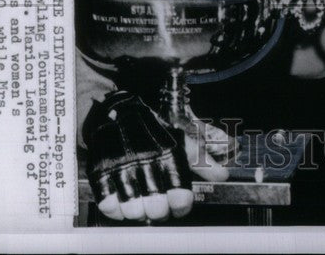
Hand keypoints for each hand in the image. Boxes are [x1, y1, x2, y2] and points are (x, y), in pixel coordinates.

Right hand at [82, 91, 233, 222]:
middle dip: (160, 213)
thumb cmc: (155, 129)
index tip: (179, 207)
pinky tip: (123, 203)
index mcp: (169, 153)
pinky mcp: (101, 170)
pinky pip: (109, 205)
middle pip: (157, 209)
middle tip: (159, 206)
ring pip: (134, 210)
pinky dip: (117, 210)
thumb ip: (202, 160)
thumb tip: (224, 175)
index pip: (180, 197)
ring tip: (142, 204)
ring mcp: (122, 167)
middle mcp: (147, 160)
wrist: (120, 111)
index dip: (181, 208)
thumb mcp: (181, 139)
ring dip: (139, 212)